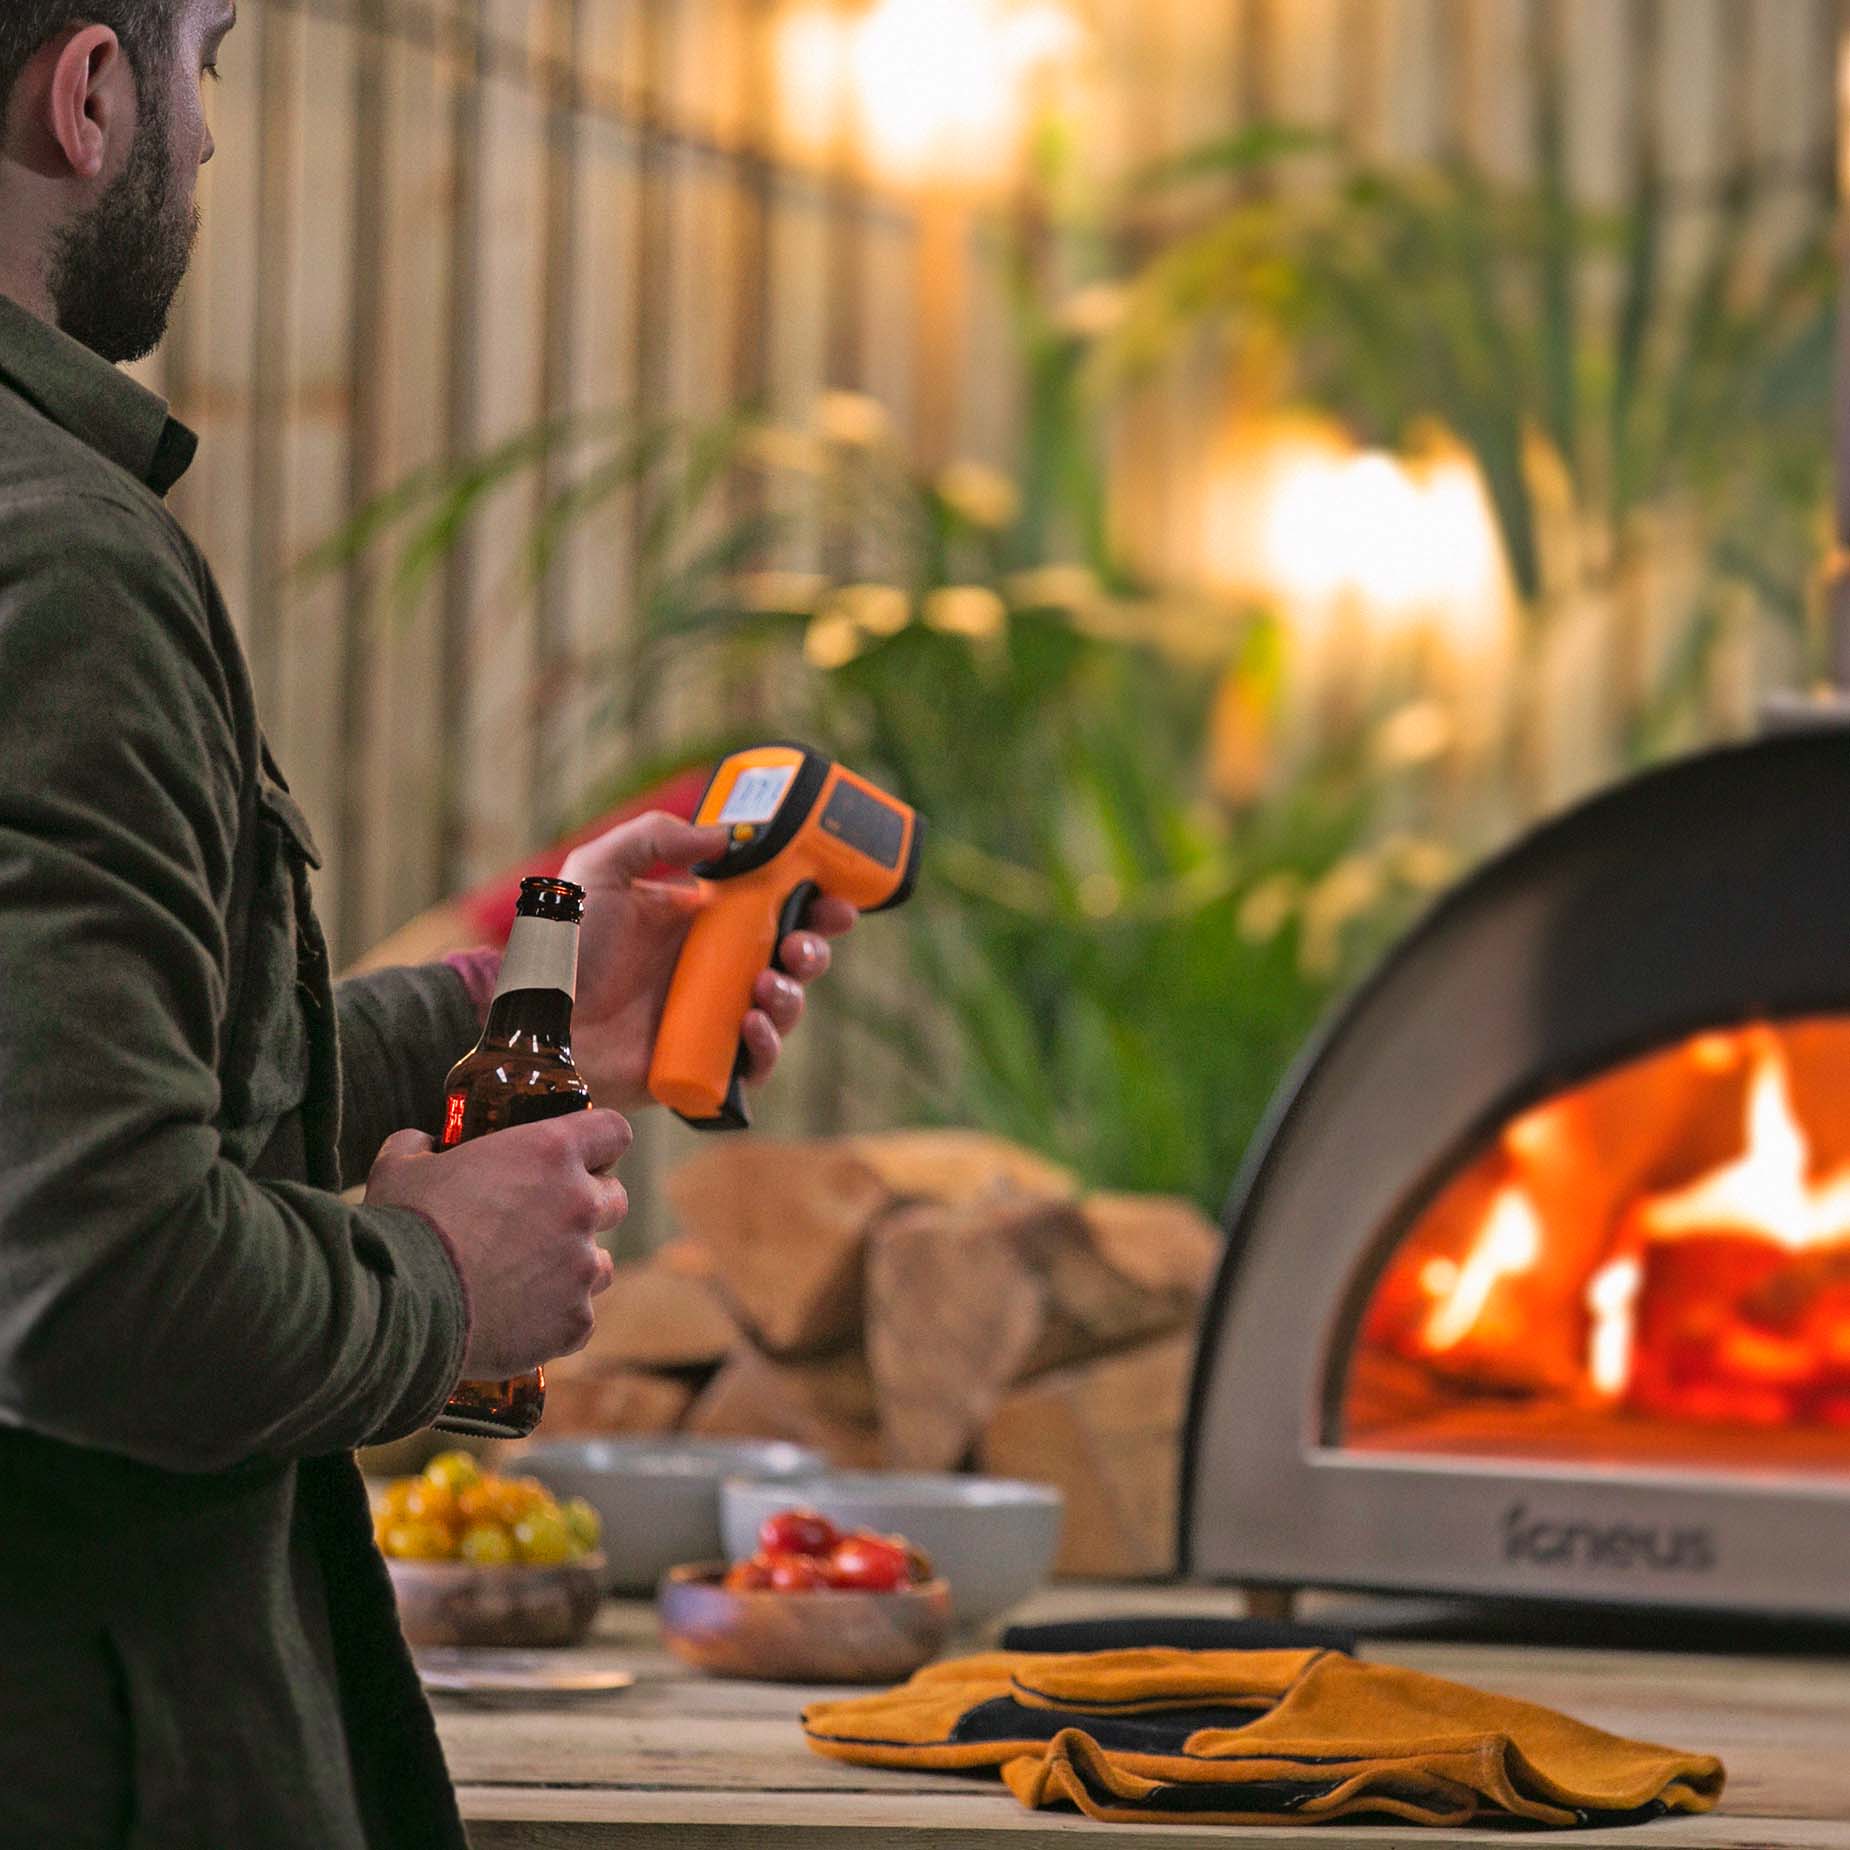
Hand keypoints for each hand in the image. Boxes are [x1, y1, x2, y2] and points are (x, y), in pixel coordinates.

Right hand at [365, 1110, 629, 1377]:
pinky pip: (579, 1318)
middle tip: (542, 1221)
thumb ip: (424, 1146)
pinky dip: (553, 1320)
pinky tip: (515, 1322)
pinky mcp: (574, 1322)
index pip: (612, 1131)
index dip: (598, 1142)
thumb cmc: (401, 1227)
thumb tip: (425, 1145)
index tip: (578, 1157)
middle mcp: (580, 1206)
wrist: (397, 1309)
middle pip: (616, 1199)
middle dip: (587, 1207)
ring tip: (524, 1279)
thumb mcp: (402, 1166)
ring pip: (601, 1263)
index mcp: (550, 1153)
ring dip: (574, 1266)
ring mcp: (581, 1268)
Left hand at [558, 811, 857, 1112]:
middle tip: (802, 944)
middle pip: (792, 958)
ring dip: (793, 996)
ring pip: (783, 1008)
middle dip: (815, 949)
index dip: (813, 902)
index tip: (834, 897)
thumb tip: (725, 836)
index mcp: (703, 922)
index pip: (774, 907)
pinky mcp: (706, 1064)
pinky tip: (750, 1025)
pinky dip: (767, 1046)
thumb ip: (655, 837)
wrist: (540, 1023)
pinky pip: (756, 1062)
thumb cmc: (564, 948)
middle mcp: (716, 969)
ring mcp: (713, 1018)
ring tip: (766, 986)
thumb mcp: (600, 870)